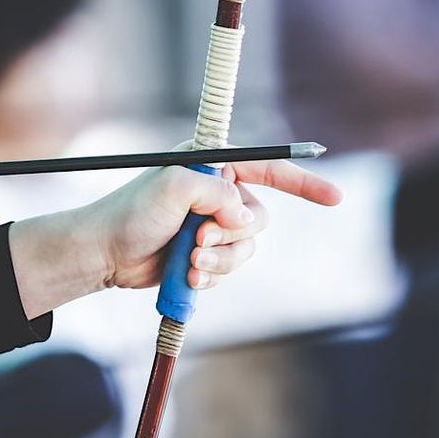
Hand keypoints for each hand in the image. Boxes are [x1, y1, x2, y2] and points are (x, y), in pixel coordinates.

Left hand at [10, 161, 341, 317]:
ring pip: (246, 248)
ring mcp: (211, 224)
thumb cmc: (131, 213)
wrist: (104, 254)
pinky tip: (187, 274)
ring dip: (220, 259)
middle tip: (198, 239)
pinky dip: (212, 274)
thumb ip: (216, 191)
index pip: (268, 167)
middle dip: (231, 235)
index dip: (303, 182)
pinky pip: (231, 267)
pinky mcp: (205, 253)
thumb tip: (241, 215)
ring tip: (189, 260)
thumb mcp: (174, 187)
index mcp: (212, 162)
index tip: (334, 198)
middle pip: (258, 217)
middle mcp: (216, 191)